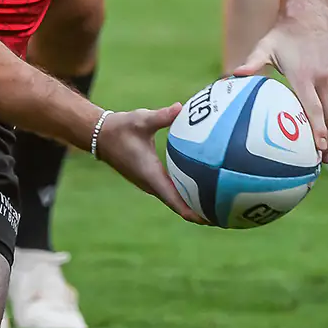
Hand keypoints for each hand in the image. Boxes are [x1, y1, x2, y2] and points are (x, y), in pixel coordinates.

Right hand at [93, 105, 208, 224]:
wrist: (100, 135)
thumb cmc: (121, 127)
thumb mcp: (141, 119)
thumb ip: (162, 116)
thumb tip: (181, 107)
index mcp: (151, 176)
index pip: (176, 202)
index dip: (194, 213)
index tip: (213, 220)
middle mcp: (151, 184)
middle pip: (180, 206)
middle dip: (201, 213)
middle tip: (227, 215)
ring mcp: (150, 183)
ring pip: (176, 200)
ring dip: (194, 205)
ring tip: (219, 206)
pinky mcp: (150, 178)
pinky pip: (172, 191)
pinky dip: (186, 194)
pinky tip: (201, 188)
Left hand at [234, 16, 327, 161]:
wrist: (311, 14)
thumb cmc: (283, 35)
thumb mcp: (265, 47)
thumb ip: (250, 63)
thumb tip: (230, 76)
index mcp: (304, 76)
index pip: (314, 110)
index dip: (318, 132)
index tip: (320, 151)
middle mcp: (324, 77)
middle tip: (322, 161)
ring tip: (325, 143)